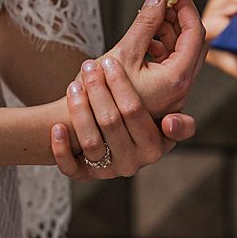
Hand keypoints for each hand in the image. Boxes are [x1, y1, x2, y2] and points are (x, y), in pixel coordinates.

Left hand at [48, 54, 198, 180]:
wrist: (110, 143)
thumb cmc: (137, 124)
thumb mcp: (163, 122)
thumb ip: (179, 123)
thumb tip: (171, 122)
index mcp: (153, 147)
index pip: (135, 111)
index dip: (120, 84)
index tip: (109, 61)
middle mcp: (133, 162)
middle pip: (110, 121)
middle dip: (97, 88)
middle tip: (89, 65)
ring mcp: (109, 170)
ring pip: (91, 141)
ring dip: (79, 110)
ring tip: (74, 85)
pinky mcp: (86, 175)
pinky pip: (71, 167)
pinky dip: (61, 148)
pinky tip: (57, 127)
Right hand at [107, 0, 207, 120]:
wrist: (90, 123)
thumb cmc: (105, 91)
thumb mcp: (124, 51)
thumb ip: (145, 22)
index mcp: (177, 78)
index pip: (195, 34)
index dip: (187, 7)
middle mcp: (182, 87)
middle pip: (192, 43)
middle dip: (177, 17)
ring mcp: (174, 91)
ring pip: (181, 52)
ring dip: (167, 30)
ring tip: (146, 17)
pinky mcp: (163, 91)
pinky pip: (170, 62)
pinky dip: (160, 45)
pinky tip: (142, 37)